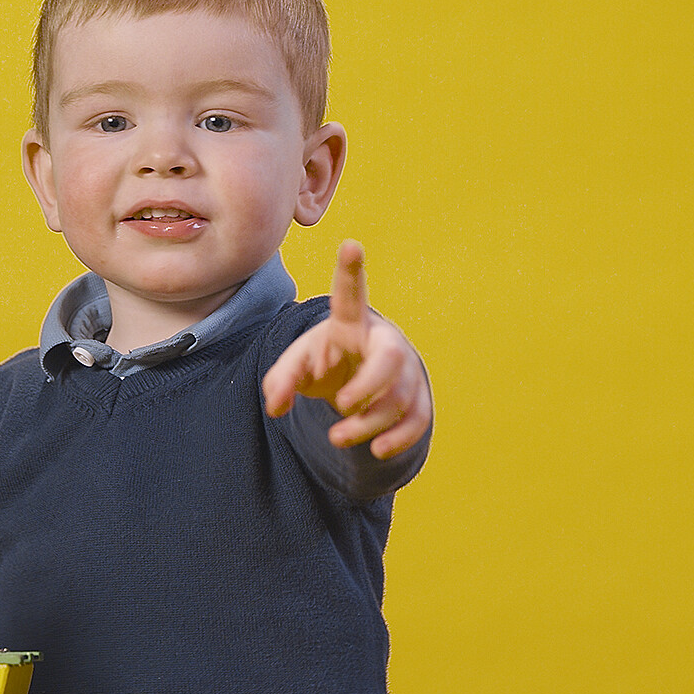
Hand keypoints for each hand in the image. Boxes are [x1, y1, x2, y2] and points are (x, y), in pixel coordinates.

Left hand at [263, 240, 431, 458]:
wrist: (360, 382)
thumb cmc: (326, 363)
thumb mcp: (296, 366)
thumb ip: (279, 381)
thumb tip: (275, 405)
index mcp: (350, 322)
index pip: (351, 295)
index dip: (351, 271)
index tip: (350, 245)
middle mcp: (383, 340)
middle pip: (390, 358)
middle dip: (368, 386)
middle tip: (339, 405)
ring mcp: (406, 370)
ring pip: (398, 398)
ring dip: (366, 423)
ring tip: (336, 436)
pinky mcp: (417, 398)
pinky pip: (418, 418)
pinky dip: (398, 438)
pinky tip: (376, 449)